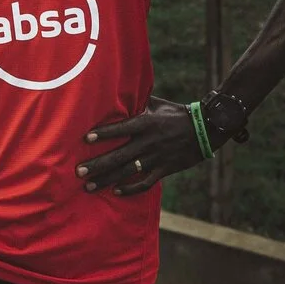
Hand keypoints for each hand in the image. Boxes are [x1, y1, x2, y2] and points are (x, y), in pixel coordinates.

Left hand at [77, 98, 201, 195]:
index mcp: (146, 123)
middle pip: (119, 155)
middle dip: (98, 165)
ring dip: (107, 180)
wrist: (205, 129)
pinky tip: (116, 191)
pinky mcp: (165, 169)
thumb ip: (136, 102)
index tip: (85, 139)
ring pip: (127, 172)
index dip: (103, 134)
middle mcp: (149, 141)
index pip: (120, 129)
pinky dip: (131, 189)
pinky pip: (146, 182)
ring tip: (89, 186)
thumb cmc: (176, 113)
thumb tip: (115, 92)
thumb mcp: (156, 104)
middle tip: (79, 171)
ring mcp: (156, 158)